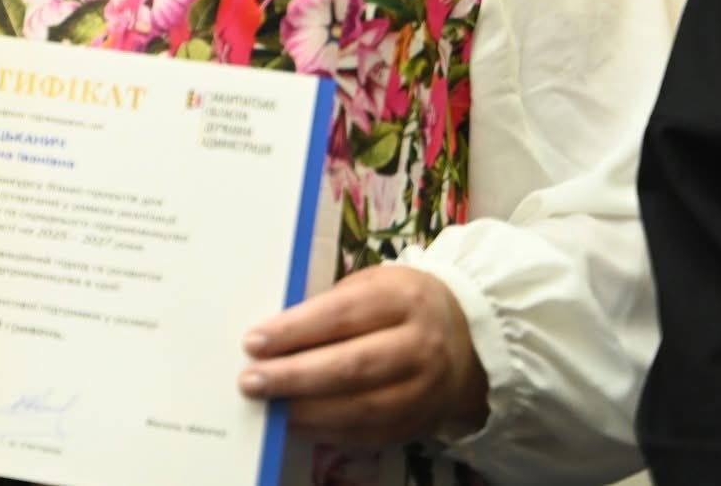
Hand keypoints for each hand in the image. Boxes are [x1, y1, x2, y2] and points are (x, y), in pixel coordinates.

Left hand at [237, 265, 487, 446]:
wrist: (469, 341)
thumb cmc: (401, 305)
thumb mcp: (373, 286)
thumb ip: (329, 308)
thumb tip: (271, 338)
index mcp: (404, 298)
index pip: (343, 315)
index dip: (295, 330)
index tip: (253, 341)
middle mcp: (421, 346)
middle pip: (352, 366)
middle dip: (295, 377)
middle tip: (251, 381)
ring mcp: (426, 390)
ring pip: (361, 408)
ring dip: (307, 411)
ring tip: (269, 407)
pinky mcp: (421, 423)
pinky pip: (370, 434)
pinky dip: (328, 432)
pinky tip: (297, 424)